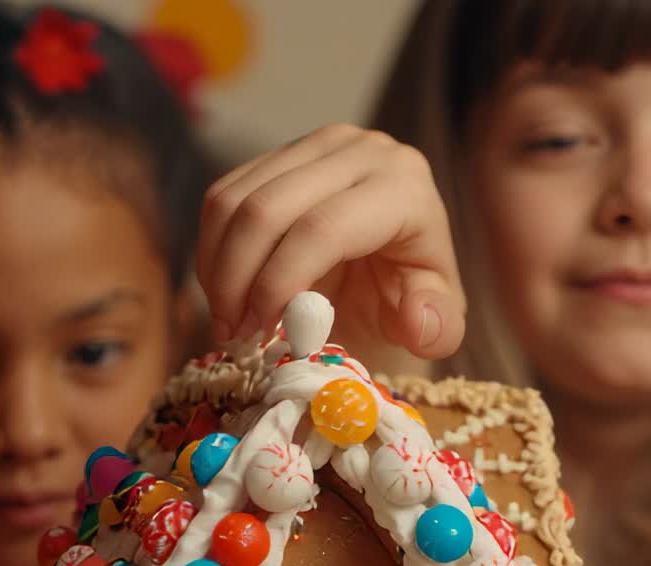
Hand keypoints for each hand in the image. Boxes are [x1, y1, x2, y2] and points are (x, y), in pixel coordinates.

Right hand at [196, 125, 465, 361]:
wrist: (395, 266)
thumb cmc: (411, 297)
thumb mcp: (437, 322)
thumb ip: (435, 328)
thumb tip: (417, 319)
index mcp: (403, 188)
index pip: (322, 229)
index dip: (280, 283)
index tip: (262, 334)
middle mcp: (358, 150)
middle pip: (267, 210)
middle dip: (238, 282)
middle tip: (233, 336)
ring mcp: (314, 144)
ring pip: (235, 200)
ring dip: (218, 270)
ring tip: (228, 322)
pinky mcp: (280, 154)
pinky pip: (223, 197)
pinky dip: (213, 253)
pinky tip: (224, 295)